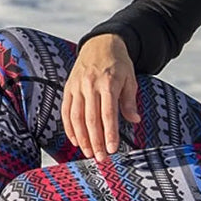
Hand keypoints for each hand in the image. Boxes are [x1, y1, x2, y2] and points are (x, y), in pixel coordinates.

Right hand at [61, 34, 140, 161]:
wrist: (101, 43)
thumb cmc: (118, 62)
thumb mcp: (130, 78)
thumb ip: (129, 100)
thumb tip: (135, 120)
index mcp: (108, 83)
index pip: (108, 113)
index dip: (109, 133)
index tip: (112, 148)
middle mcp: (90, 85)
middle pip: (91, 118)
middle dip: (95, 141)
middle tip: (100, 157)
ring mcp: (77, 86)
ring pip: (76, 116)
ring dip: (81, 138)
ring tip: (88, 153)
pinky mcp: (68, 87)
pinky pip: (66, 110)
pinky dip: (69, 127)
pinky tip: (75, 140)